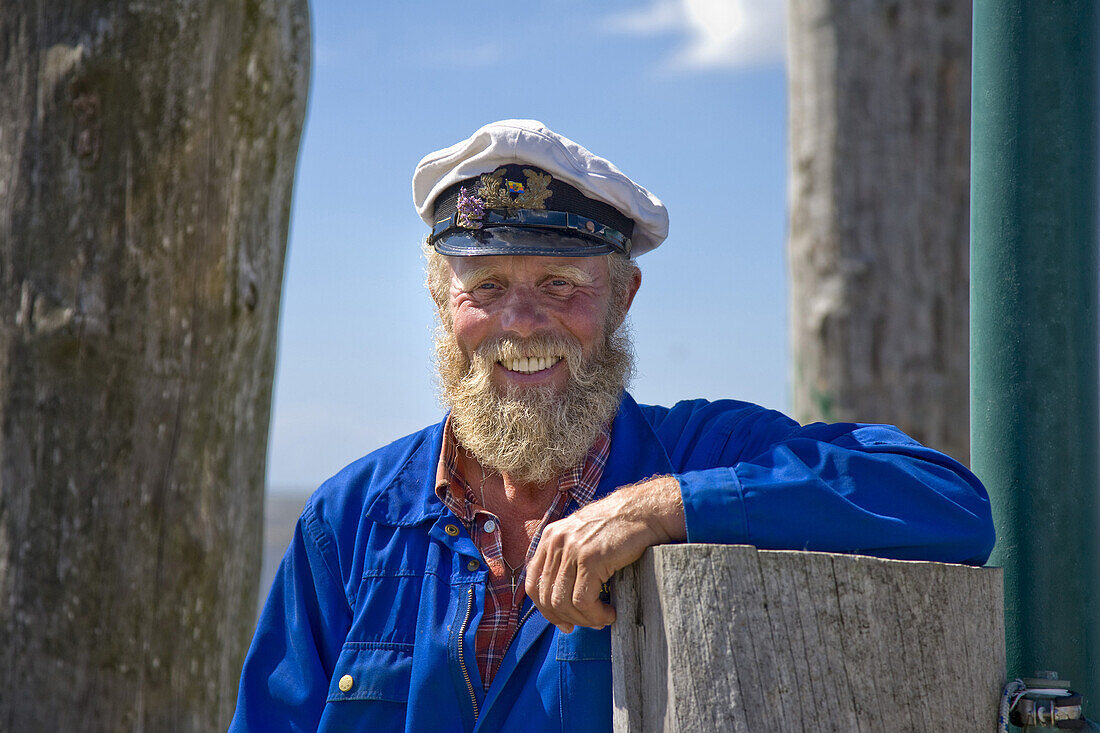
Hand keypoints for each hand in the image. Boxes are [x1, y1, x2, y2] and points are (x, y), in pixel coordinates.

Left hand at [525, 475, 685, 632]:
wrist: (642, 511)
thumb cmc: (618, 527)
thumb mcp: (581, 537)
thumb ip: (566, 558)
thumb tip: (560, 598)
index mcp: (550, 537)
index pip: (533, 583)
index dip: (545, 609)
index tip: (564, 622)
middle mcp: (555, 542)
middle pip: (547, 597)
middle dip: (567, 617)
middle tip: (589, 622)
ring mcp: (571, 550)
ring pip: (563, 603)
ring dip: (584, 618)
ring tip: (602, 618)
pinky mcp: (590, 559)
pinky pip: (583, 601)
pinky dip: (596, 615)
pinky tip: (610, 613)